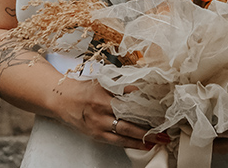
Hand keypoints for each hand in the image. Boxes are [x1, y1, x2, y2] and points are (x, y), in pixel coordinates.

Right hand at [50, 79, 165, 150]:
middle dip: (148, 125)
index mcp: (102, 93)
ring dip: (144, 137)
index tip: (161, 106)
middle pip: (129, 118)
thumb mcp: (102, 82)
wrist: (61, 100)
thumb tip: (143, 90)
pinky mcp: (96, 135)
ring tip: (160, 139)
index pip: (128, 97)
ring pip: (124, 132)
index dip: (145, 103)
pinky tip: (144, 145)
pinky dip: (132, 144)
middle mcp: (100, 109)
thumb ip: (120, 86)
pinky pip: (117, 141)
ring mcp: (98, 124)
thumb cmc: (83, 89)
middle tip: (165, 128)